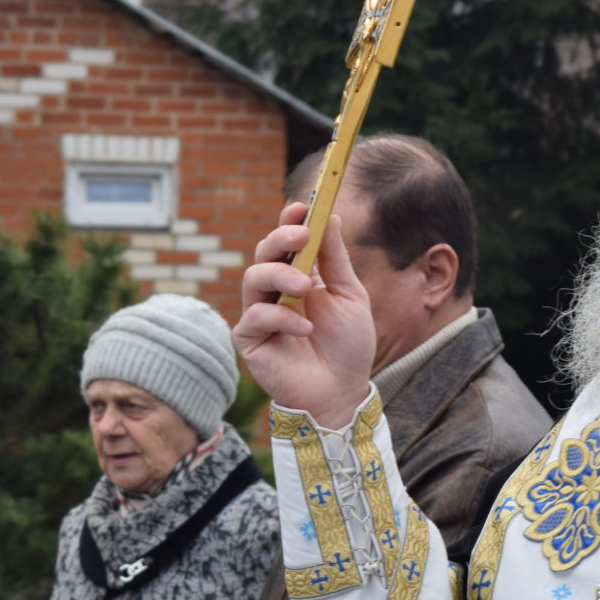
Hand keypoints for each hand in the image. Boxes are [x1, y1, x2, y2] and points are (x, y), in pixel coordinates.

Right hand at [233, 202, 374, 428]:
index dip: (289, 223)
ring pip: (252, 279)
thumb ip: (335, 259)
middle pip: (263, 253)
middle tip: (301, 236)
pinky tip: (305, 328)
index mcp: (299, 276)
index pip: (286, 243)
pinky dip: (281, 318)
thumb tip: (330, 217)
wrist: (342, 391)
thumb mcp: (349, 295)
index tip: (299, 208)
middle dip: (280, 240)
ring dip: (280, 276)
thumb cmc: (348, 346)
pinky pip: (254, 316)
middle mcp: (275, 291)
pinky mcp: (250, 339)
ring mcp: (260, 314)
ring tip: (306, 288)